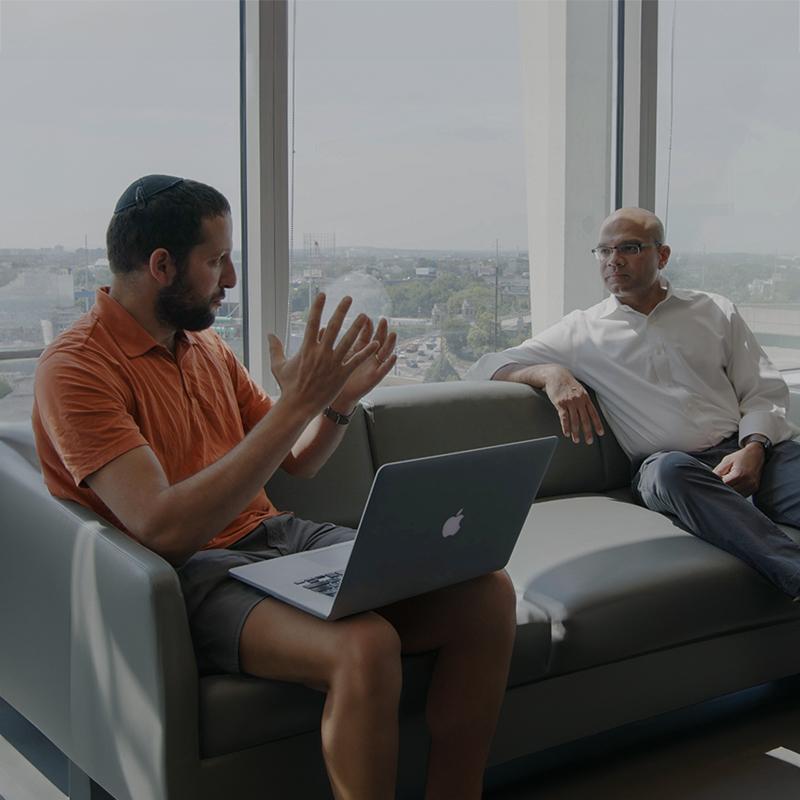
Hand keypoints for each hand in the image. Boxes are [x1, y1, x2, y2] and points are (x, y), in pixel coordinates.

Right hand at [267, 293, 378, 416]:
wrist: (298, 406)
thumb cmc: (288, 387)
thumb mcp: (278, 365)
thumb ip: (275, 348)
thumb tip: (269, 334)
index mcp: (306, 348)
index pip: (313, 322)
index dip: (318, 307)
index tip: (322, 294)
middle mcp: (321, 353)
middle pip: (333, 326)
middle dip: (341, 310)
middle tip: (348, 298)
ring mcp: (332, 363)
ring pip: (347, 341)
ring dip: (357, 327)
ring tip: (364, 316)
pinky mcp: (341, 374)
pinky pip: (356, 360)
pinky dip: (366, 351)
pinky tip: (375, 343)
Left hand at [334, 316, 397, 407]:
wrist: (335, 396)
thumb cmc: (331, 376)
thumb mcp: (330, 356)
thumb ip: (327, 342)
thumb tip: (321, 327)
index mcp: (357, 349)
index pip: (365, 334)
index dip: (366, 326)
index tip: (366, 317)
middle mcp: (367, 356)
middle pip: (377, 339)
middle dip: (381, 330)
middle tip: (383, 320)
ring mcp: (373, 366)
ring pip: (384, 352)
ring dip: (389, 343)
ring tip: (393, 334)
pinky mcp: (375, 378)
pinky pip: (384, 370)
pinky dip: (389, 363)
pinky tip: (394, 356)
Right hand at [542, 365, 604, 443]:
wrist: (555, 375)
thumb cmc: (567, 384)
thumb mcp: (579, 390)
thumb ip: (583, 400)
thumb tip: (587, 412)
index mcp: (585, 398)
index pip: (594, 414)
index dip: (597, 424)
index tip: (600, 433)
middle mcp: (579, 400)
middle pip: (585, 419)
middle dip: (588, 432)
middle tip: (589, 442)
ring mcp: (570, 402)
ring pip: (575, 420)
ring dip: (576, 432)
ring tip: (576, 440)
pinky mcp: (560, 403)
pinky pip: (564, 417)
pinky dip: (566, 427)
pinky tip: (567, 434)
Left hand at [712, 443, 764, 495]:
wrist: (756, 454)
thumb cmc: (739, 457)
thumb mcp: (726, 461)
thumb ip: (717, 472)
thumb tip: (710, 480)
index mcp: (739, 474)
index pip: (724, 485)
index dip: (717, 484)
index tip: (714, 481)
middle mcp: (748, 482)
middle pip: (730, 492)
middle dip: (723, 488)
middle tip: (719, 482)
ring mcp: (752, 486)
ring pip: (736, 495)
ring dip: (730, 491)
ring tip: (727, 483)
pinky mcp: (754, 489)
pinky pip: (742, 495)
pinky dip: (736, 492)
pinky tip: (733, 486)